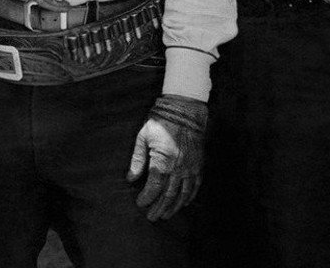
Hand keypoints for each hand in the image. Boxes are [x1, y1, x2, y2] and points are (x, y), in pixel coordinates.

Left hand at [127, 94, 207, 220]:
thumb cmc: (161, 122)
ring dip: (174, 206)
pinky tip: (184, 203)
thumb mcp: (143, 138)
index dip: (147, 198)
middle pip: (168, 194)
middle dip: (159, 207)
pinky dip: (190, 196)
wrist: (185, 111)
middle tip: (152, 217)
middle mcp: (178, 168)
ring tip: (166, 215)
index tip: (140, 204)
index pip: (154, 187)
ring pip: (183, 193)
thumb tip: (131, 178)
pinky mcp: (199, 164)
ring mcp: (191, 167)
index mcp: (163, 161)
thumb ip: (137, 160)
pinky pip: (195, 185)